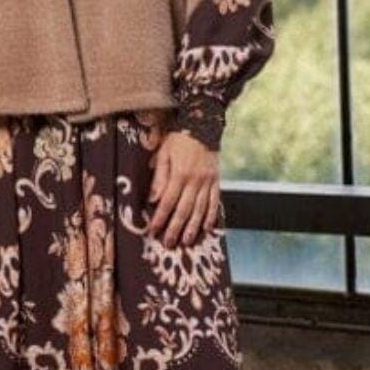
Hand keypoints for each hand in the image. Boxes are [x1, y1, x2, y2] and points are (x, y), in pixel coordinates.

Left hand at [146, 129, 220, 246]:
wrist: (203, 125)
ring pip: (200, 209)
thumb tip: (153, 199)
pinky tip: (207, 228)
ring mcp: (208, 182)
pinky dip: (211, 216)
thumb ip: (159, 177)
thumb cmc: (179, 139)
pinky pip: (214, 202)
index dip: (160, 218)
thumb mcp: (164, 153)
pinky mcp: (216, 181)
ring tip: (186, 241)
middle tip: (168, 243)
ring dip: (192, 227)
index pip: (167, 201)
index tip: (153, 231)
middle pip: (183, 210)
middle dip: (175, 228)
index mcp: (180, 173)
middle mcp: (195, 180)